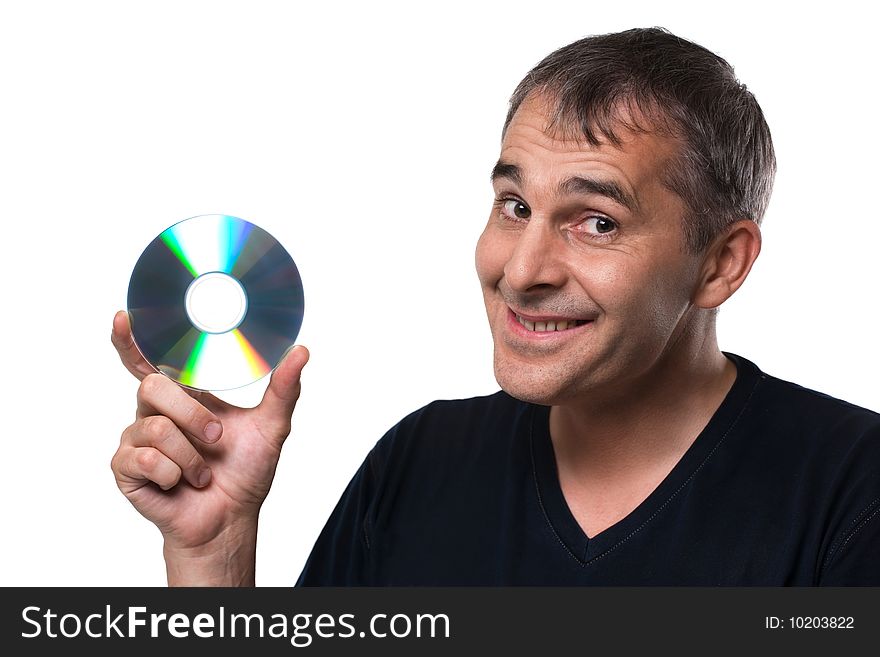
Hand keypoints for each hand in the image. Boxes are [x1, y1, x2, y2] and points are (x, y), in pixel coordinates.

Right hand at [109, 311, 308, 582]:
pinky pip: (144, 459)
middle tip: (216, 438)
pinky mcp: (126, 467)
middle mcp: (155, 411)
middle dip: (193, 415)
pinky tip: (179, 484)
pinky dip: (173, 474)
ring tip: (202, 472)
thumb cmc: (245, 473)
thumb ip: (284, 388)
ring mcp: (137, 438)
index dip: (133, 338)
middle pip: (154, 387)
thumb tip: (301, 349)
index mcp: (183, 395)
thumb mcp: (271, 426)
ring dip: (191, 456)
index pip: (151, 359)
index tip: (127, 316)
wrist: (230, 520)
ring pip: (155, 427)